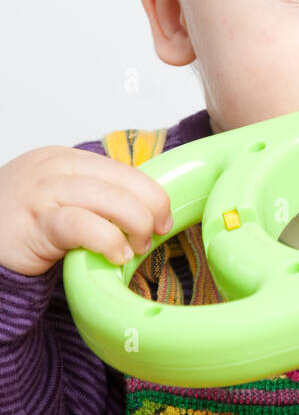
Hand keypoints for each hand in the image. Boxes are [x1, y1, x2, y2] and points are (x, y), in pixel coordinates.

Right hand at [0, 146, 173, 276]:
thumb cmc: (18, 224)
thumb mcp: (55, 196)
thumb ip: (92, 196)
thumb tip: (142, 209)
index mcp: (65, 159)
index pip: (123, 169)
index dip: (151, 193)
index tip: (164, 217)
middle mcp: (55, 169)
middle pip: (123, 180)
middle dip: (150, 208)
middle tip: (154, 234)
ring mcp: (43, 193)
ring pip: (110, 199)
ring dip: (134, 225)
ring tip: (137, 247)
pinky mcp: (36, 223)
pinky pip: (83, 225)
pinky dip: (108, 240)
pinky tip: (116, 254)